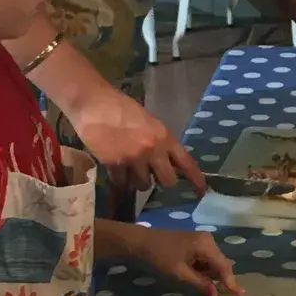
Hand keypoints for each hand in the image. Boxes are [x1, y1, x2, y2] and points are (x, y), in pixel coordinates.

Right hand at [68, 86, 202, 193]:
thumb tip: (163, 161)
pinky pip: (122, 183)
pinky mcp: (115, 164)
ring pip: (143, 185)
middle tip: (152, 175)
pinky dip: (120, 180)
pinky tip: (115, 168)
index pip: (186, 162)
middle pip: (167, 181)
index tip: (201, 192)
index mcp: (165, 137)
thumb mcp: (148, 122)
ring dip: (137, 181)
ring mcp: (134, 158)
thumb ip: (158, 141)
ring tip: (128, 168)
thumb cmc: (120, 107)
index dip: (196, 179)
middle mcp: (153, 150)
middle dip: (161, 181)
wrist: (93, 103)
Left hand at [129, 228, 241, 295]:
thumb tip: (215, 295)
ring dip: (211, 275)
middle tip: (225, 295)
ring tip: (208, 289)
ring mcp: (202, 239)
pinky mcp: (195, 242)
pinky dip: (204, 269)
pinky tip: (199, 277)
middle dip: (221, 279)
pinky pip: (206, 258)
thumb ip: (200, 284)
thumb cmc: (160, 257)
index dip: (231, 281)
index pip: (224, 266)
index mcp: (206, 245)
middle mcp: (208, 240)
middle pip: (221, 263)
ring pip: (213, 261)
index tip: (240, 294)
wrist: (141, 242)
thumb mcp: (180, 274)